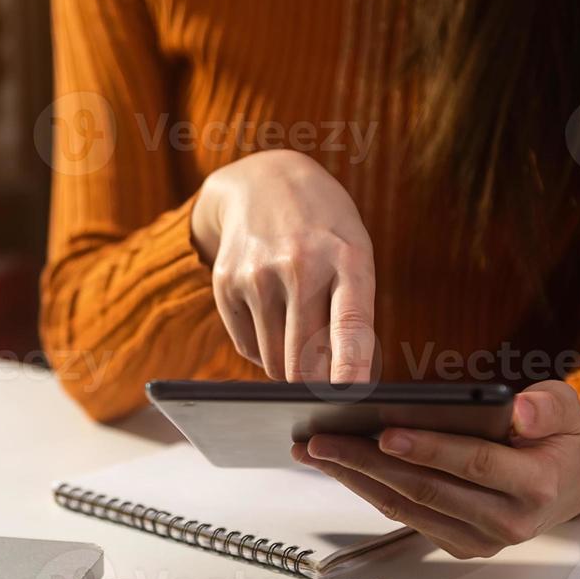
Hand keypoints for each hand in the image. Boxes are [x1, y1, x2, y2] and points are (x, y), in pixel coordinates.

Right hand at [191, 150, 375, 382]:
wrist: (264, 182)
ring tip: (297, 332)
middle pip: (305, 361)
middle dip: (316, 383)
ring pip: (275, 364)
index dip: (350, 367)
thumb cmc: (324, 232)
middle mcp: (300, 265)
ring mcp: (257, 274)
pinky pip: (248, 348)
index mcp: (346, 258)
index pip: (349, 324)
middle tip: (323, 382)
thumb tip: (335, 387)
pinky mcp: (226, 284)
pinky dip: (263, 349)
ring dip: (289, 366)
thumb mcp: (353, 255)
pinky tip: (271, 316)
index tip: (351, 396)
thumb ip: (353, 316)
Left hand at [291, 381, 579, 558]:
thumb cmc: (559, 439)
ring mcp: (480, 540)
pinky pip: (404, 516)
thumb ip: (549, 407)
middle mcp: (507, 522)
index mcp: (535, 485)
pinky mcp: (457, 545)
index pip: (472, 464)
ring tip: (316, 450)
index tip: (385, 432)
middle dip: (368, 463)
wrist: (569, 482)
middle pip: (426, 490)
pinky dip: (368, 490)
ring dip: (355, 478)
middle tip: (324, 439)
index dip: (427, 449)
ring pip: (406, 507)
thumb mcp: (568, 410)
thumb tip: (523, 410)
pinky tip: (340, 466)